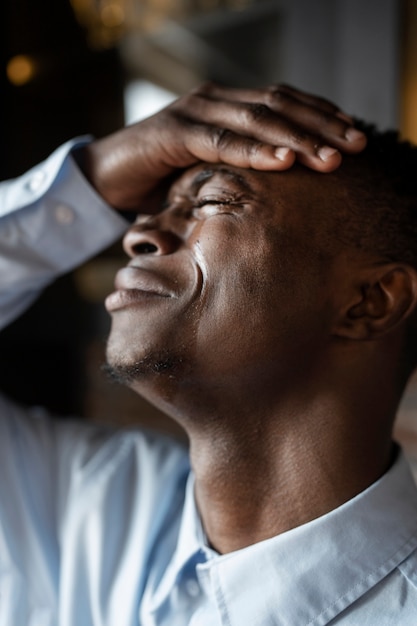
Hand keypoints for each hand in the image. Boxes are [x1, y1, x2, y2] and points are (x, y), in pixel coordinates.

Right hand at [80, 82, 366, 209]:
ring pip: (255, 120)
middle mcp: (213, 99)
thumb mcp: (210, 170)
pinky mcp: (172, 131)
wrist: (105, 177)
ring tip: (329, 158)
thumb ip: (240, 167)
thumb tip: (283, 186)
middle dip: (320, 126)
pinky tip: (283, 162)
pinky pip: (220, 141)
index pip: (282, 102)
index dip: (319, 115)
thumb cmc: (161, 178)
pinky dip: (253, 151)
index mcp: (225, 105)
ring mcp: (193, 110)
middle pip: (277, 106)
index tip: (352, 136)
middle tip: (355, 146)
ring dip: (296, 139)